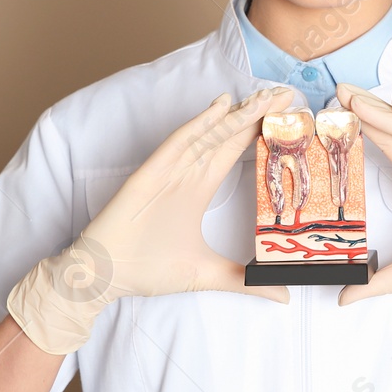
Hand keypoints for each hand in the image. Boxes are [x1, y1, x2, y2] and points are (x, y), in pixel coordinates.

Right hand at [7, 86, 295, 353]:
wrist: (105, 277)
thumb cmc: (147, 270)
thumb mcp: (208, 274)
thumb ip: (246, 282)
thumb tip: (284, 297)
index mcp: (198, 190)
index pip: (234, 152)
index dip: (258, 132)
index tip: (285, 118)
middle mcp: (186, 174)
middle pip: (226, 136)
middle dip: (255, 115)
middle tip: (285, 94)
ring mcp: (168, 170)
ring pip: (208, 134)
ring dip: (235, 114)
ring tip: (264, 97)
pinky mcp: (150, 173)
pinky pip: (178, 143)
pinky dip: (199, 124)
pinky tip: (220, 107)